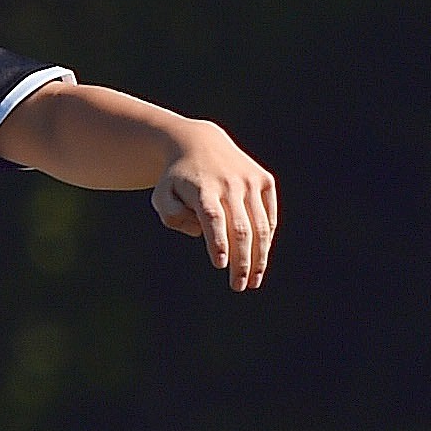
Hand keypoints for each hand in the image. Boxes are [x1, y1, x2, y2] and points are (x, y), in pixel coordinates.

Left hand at [151, 125, 278, 290]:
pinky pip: (268, 215)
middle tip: (238, 286)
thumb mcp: (162, 196)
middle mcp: (231, 184)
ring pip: (261, 225)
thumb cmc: (177, 180)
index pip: (214, 219)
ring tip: (253, 281)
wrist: (200, 144)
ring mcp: (251, 181)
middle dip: (242, 260)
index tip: (221, 265)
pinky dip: (267, 238)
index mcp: (204, 189)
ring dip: (259, 256)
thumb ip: (172, 215)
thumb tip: (200, 231)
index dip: (219, 242)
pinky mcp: (265, 181)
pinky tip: (259, 259)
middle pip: (241, 228)